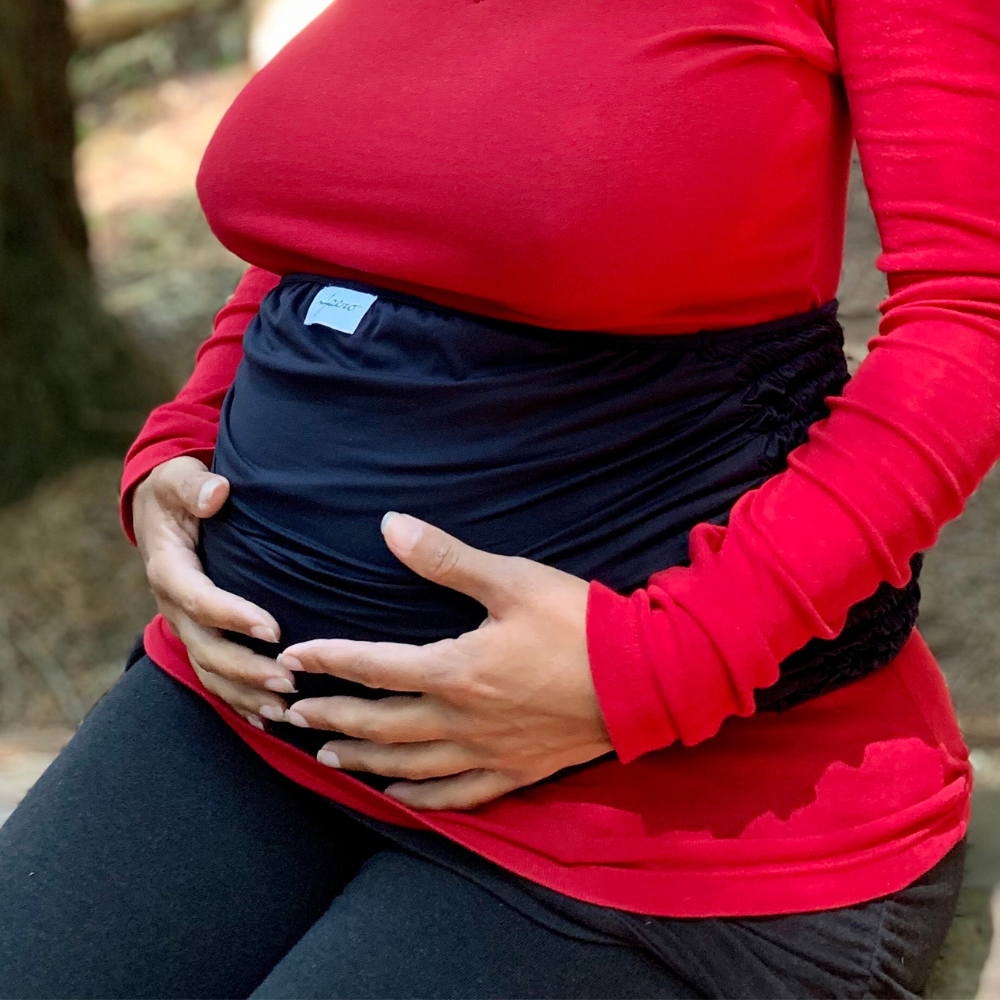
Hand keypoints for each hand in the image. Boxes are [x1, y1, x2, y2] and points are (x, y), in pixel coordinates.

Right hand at [133, 456, 295, 727]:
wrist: (162, 511)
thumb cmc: (179, 491)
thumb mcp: (178, 477)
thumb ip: (194, 485)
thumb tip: (217, 493)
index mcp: (169, 568)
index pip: (198, 599)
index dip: (231, 616)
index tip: (273, 628)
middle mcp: (173, 605)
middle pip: (204, 647)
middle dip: (245, 668)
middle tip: (289, 679)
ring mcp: (184, 626)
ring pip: (209, 671)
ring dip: (245, 694)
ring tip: (285, 712)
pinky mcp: (198, 636)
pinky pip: (215, 676)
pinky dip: (239, 701)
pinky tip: (270, 721)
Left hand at [279, 514, 612, 809]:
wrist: (645, 677)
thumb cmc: (578, 623)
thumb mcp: (511, 580)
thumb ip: (446, 559)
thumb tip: (389, 526)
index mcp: (456, 670)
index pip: (373, 667)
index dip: (327, 661)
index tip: (291, 659)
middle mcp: (462, 719)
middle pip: (379, 724)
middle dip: (331, 717)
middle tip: (291, 714)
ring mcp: (488, 752)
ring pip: (409, 766)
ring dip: (363, 760)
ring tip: (328, 758)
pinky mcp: (517, 771)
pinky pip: (459, 795)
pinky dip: (422, 798)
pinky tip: (399, 796)